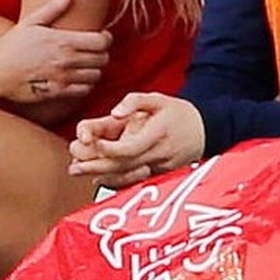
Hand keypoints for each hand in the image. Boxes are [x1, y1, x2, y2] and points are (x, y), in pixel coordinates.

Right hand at [0, 0, 111, 103]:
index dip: (106, 38)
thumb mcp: (31, 21)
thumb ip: (55, 6)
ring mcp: (63, 78)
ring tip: (85, 64)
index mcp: (63, 40)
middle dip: (102, 53)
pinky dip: (86, 84)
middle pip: (103, 59)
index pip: (102, 41)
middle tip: (93, 50)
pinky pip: (85, 90)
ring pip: (97, 75)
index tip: (101, 36)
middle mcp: (66, 60)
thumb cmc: (11, 46)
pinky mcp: (59, 92)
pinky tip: (77, 78)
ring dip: (94, 69)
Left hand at [68, 92, 204, 186]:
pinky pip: (136, 180)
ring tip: (81, 173)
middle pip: (124, 165)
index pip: (129, 148)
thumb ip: (134, 101)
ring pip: (128, 176)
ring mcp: (159, 167)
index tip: (92, 144)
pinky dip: (117, 181)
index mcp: (157, 134)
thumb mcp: (157, 98)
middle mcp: (157, 154)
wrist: (206, 130)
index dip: (109, 149)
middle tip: (73, 167)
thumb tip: (115, 112)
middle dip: (96, 167)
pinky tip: (100, 180)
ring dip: (102, 177)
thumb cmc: (178, 113)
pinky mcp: (160, 175)